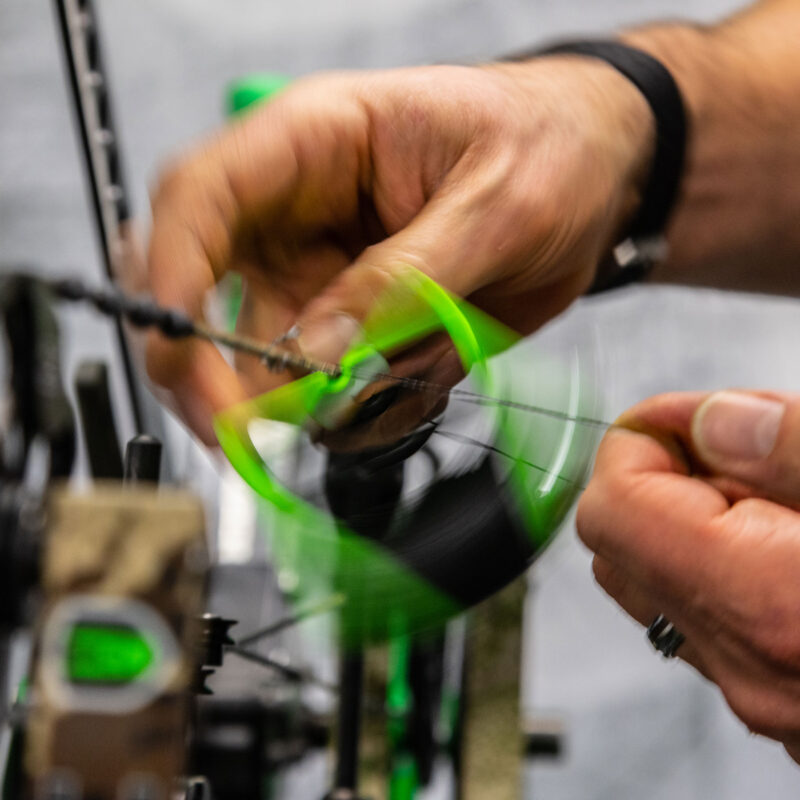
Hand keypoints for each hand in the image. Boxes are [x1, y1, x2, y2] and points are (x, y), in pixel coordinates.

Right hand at [146, 60, 652, 443]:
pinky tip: (396, 392)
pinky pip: (320, 377)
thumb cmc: (550, 145)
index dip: (171, 273)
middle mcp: (298, 207)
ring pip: (259, 349)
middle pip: (201, 285)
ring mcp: (319, 268)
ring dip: (290, 399)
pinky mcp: (351, 318)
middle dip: (208, 365)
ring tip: (365, 405)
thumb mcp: (495, 206)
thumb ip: (405, 280)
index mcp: (316, 140)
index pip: (201, 197)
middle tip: (240, 432)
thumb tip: (318, 352)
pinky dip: (344, 406)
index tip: (179, 347)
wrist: (597, 172)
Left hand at [577, 390, 799, 761]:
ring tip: (772, 488)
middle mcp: (746, 663)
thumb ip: (791, 450)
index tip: (693, 415)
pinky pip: (709, 616)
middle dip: (664, 472)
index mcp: (761, 600)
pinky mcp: (783, 703)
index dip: (642, 439)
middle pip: (620, 540)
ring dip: (697, 516)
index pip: (610, 502)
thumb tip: (711, 420)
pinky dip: (727, 563)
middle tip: (738, 445)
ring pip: (661, 579)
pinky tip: (790, 541)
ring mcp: (762, 694)